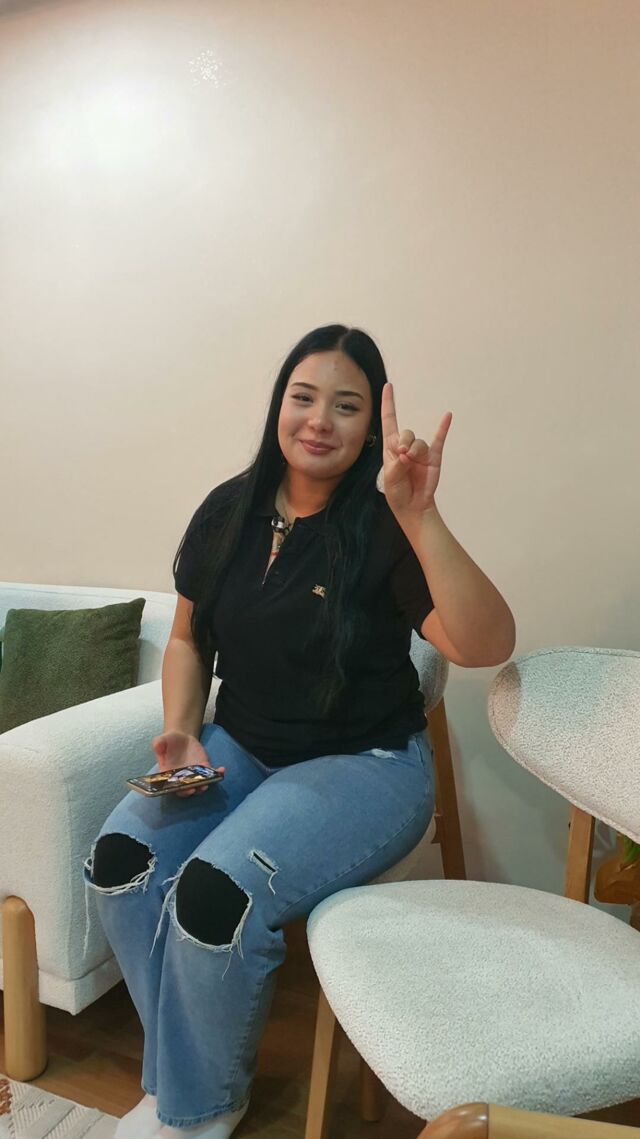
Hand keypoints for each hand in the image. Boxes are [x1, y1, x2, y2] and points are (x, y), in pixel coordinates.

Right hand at [151, 730, 224, 796]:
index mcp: (168, 773)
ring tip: (209, 782)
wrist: (181, 737)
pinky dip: (217, 774)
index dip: (177, 788)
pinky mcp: (203, 768)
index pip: (171, 785)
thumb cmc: (169, 740)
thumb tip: (157, 746)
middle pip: (186, 788)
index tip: (182, 788)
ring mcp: (193, 774)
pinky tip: (222, 770)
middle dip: (191, 790)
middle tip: (196, 788)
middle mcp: (181, 777)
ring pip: (199, 784)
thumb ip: (158, 743)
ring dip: (205, 785)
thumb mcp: (162, 739)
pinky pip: (211, 774)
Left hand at [380, 381, 451, 521]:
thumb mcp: (390, 478)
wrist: (412, 506)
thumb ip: (397, 464)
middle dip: (404, 442)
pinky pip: (439, 439)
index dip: (388, 404)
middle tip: (403, 455)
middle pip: (406, 432)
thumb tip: (406, 453)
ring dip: (415, 451)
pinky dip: (443, 428)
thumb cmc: (397, 492)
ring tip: (411, 462)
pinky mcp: (433, 457)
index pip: (389, 421)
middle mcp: (406, 447)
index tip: (388, 386)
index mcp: (391, 448)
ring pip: (419, 442)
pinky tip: (447, 416)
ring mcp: (420, 452)